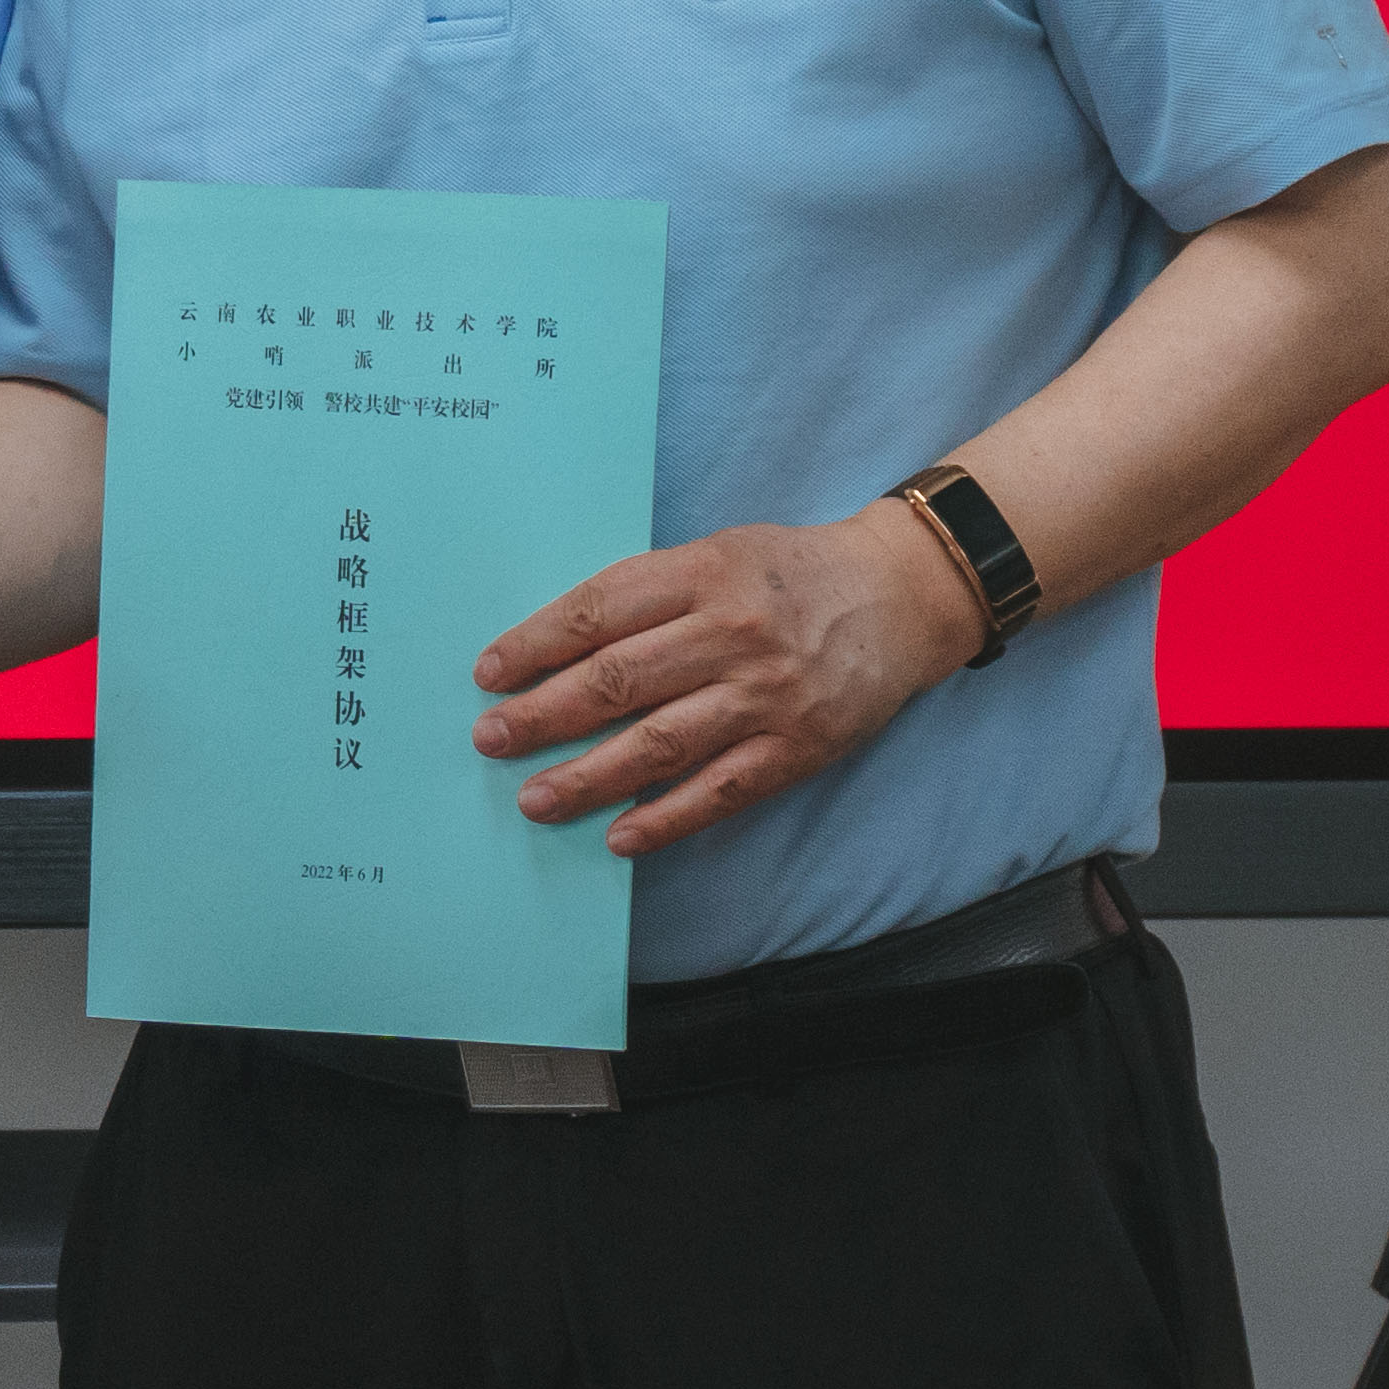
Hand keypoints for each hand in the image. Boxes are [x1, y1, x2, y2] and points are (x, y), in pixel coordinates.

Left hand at [473, 503, 986, 854]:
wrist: (900, 596)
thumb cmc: (790, 572)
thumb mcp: (719, 553)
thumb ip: (650, 592)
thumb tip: (558, 646)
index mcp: (703, 574)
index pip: (599, 611)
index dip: (536, 644)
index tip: (488, 673)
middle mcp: (731, 634)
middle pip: (618, 680)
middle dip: (543, 714)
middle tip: (490, 740)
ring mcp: (766, 696)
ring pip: (659, 744)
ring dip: (588, 777)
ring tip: (534, 798)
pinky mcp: (797, 748)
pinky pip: (720, 792)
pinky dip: (665, 818)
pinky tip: (619, 836)